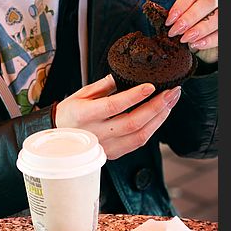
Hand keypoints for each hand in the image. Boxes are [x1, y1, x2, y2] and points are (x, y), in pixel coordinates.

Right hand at [55, 75, 181, 159]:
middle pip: (133, 123)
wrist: (58, 136)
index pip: (113, 106)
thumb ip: (102, 86)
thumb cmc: (69, 113)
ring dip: (160, 118)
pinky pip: (138, 143)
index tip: (150, 86)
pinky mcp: (114, 154)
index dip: (134, 97)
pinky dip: (153, 128)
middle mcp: (97, 133)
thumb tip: (123, 76)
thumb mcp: (80, 94)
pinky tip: (160, 116)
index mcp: (85, 115)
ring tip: (170, 101)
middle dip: (157, 106)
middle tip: (172, 92)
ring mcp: (106, 146)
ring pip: (140, 136)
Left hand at [166, 0, 217, 64]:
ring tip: (186, 39)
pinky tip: (196, 44)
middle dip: (190, 17)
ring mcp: (222, 10)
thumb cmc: (186, 22)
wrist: (201, 35)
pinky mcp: (226, 27)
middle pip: (207, 2)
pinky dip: (209, 40)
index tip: (169, 20)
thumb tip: (165, 23)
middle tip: (176, 31)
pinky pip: (221, 33)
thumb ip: (175, 16)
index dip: (180, 5)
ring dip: (201, 29)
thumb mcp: (179, 15)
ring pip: (218, 16)